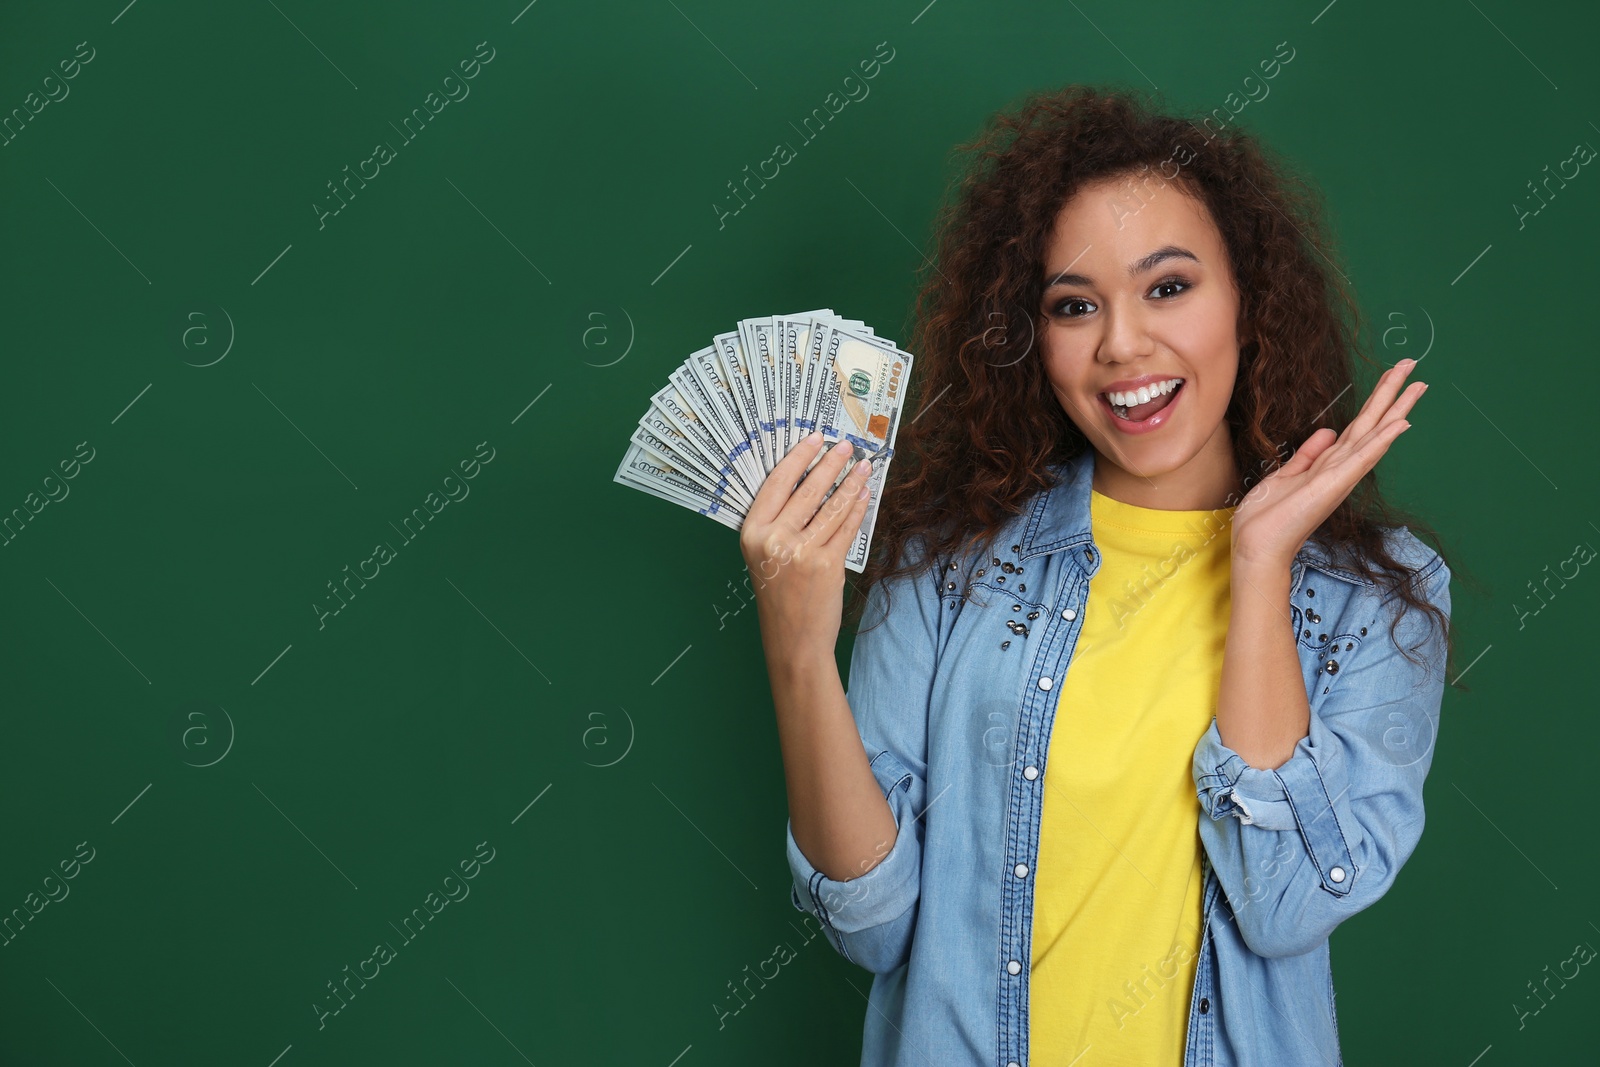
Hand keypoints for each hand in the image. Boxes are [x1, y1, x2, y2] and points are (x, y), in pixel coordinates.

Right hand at [739, 432, 874, 668]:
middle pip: (808, 489)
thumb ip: (777, 523)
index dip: (799, 456)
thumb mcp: (763, 556)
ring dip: (852, 482)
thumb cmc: (778, 596)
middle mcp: (774, 539)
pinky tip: (865, 495)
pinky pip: (847, 528)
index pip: (777, 482)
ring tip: (863, 466)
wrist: (793, 640)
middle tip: (847, 445)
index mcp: (752, 533)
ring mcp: (802, 551)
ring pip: (833, 506)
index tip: (816, 438)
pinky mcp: (827, 564)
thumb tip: (809, 483)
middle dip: (831, 463)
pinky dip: (858, 508)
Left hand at [1231, 359, 1427, 570]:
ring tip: (1417, 384)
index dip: (1375, 401)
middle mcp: (1341, 469)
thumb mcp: (1284, 476)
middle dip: (1392, 394)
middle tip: (1413, 365)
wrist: (1257, 546)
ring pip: (1373, 435)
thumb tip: (1328, 431)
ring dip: (1396, 409)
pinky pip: (1362, 458)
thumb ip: (1307, 454)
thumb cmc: (1268, 518)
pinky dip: (1381, 440)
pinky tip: (1401, 423)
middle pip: (1372, 424)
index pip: (1358, 427)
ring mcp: (1340, 477)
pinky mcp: (1333, 485)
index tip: (1392, 377)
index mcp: (1329, 465)